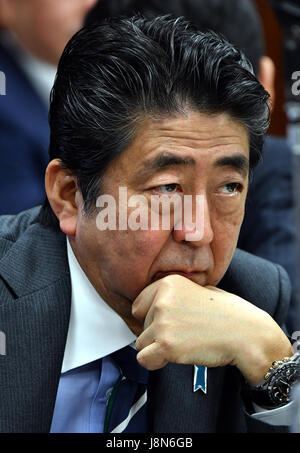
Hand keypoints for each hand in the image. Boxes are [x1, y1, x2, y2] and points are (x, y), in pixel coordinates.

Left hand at [132, 274, 291, 385]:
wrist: (246, 334)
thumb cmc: (228, 314)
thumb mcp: (199, 290)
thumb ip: (175, 295)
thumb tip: (154, 306)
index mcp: (168, 283)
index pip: (139, 305)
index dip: (152, 317)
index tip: (170, 323)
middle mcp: (162, 300)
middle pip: (141, 325)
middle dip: (157, 333)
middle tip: (184, 334)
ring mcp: (163, 322)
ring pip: (141, 343)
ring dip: (157, 348)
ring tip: (183, 344)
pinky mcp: (167, 345)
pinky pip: (144, 359)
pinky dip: (155, 362)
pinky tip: (174, 356)